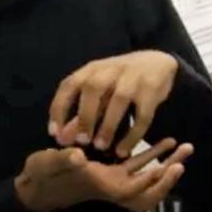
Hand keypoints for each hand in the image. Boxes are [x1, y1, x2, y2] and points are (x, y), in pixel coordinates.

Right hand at [15, 138, 193, 211]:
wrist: (34, 185)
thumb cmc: (41, 175)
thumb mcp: (48, 164)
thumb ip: (63, 159)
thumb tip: (78, 156)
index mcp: (101, 185)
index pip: (135, 189)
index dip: (155, 180)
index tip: (173, 165)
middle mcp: (111, 185)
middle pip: (149, 189)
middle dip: (169, 175)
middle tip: (187, 152)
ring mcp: (113, 179)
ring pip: (147, 177)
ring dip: (165, 164)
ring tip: (183, 146)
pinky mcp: (110, 171)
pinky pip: (138, 168)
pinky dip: (153, 159)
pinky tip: (165, 143)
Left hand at [49, 51, 178, 156]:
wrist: (157, 62)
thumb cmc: (121, 80)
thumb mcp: (100, 91)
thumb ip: (81, 113)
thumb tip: (62, 138)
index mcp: (92, 69)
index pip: (69, 85)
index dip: (59, 109)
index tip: (54, 134)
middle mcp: (110, 70)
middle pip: (93, 88)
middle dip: (85, 116)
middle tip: (81, 142)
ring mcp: (133, 77)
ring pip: (119, 100)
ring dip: (108, 125)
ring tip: (101, 147)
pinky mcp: (152, 89)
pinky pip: (143, 114)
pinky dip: (133, 134)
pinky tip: (123, 150)